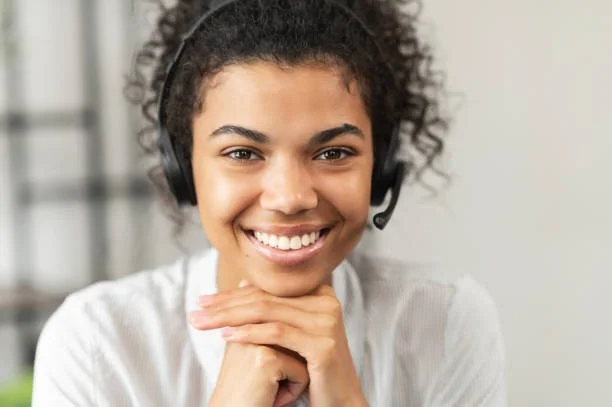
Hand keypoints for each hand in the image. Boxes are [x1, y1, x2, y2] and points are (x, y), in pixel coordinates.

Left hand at [189, 280, 366, 406]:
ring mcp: (326, 321)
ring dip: (229, 316)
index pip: (268, 288)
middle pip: (266, 298)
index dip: (233, 293)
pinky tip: (225, 336)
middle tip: (196, 309)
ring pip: (267, 311)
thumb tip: (240, 282)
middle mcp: (326, 302)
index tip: (204, 300)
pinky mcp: (323, 343)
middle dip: (225, 304)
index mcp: (320, 294)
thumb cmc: (312, 370)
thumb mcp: (291, 334)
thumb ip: (272, 308)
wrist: (340, 402)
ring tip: (203, 323)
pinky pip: (277, 333)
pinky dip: (248, 333)